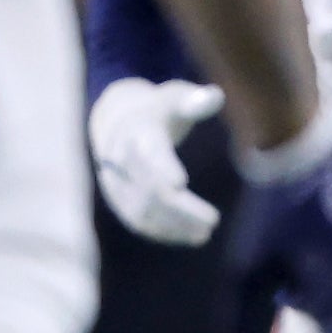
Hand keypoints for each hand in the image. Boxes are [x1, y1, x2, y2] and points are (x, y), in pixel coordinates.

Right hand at [87, 78, 226, 244]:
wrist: (116, 120)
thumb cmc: (158, 109)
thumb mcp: (173, 97)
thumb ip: (194, 100)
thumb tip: (216, 96)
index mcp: (137, 132)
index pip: (148, 152)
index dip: (162, 167)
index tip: (180, 184)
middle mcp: (121, 160)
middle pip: (148, 188)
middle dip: (180, 208)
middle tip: (213, 220)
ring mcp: (117, 183)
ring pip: (142, 211)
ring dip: (174, 225)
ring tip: (205, 233)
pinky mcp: (120, 200)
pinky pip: (139, 222)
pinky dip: (165, 231)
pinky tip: (192, 236)